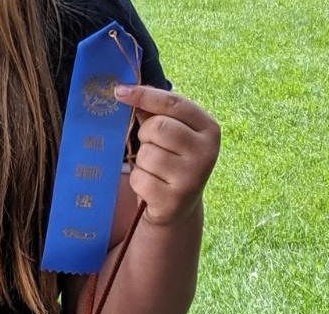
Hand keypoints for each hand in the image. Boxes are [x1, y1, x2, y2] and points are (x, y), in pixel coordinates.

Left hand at [113, 84, 219, 227]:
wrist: (179, 208)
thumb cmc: (173, 162)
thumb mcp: (174, 135)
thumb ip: (157, 113)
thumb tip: (126, 90)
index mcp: (209, 128)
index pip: (173, 103)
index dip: (144, 95)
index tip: (119, 91)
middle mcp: (206, 152)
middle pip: (158, 127)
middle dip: (145, 135)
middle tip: (151, 146)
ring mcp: (192, 178)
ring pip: (147, 154)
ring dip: (141, 161)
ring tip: (154, 170)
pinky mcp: (173, 200)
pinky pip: (140, 179)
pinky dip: (138, 181)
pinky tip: (150, 186)